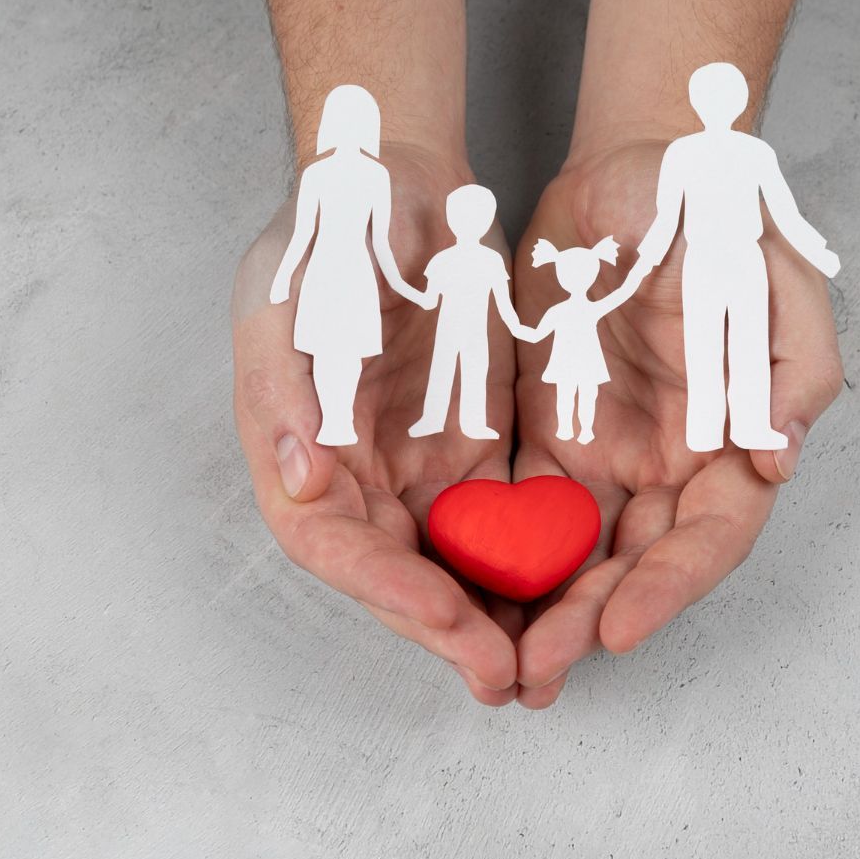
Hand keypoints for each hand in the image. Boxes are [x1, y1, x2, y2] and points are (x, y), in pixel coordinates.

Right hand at [233, 144, 526, 704]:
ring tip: (540, 667)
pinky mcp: (473, 452)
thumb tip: (301, 478)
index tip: (442, 614)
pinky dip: (527, 568)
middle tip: (506, 674)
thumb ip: (290, 385)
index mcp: (297, 445)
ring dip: (490, 619)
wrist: (400, 184)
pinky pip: (499, 524)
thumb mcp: (298, 291)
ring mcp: (414, 467)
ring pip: (450, 564)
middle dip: (447, 629)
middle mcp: (353, 474)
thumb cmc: (333, 229)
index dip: (384, 588)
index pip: (332, 542)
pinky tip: (569, 598)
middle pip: (396, 573)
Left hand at [508, 140, 842, 707]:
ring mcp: (618, 453)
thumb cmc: (712, 211)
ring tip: (503, 665)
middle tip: (540, 668)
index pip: (711, 533)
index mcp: (739, 433)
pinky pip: (533, 513)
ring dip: (549, 612)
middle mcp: (681, 460)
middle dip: (594, 619)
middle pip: (642, 562)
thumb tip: (779, 453)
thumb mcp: (767, 269)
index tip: (620, 625)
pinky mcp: (558, 438)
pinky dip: (510, 561)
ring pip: (586, 555)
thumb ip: (789, 362)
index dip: (671, 585)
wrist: (631, 168)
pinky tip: (471, 598)